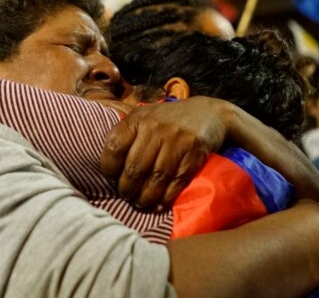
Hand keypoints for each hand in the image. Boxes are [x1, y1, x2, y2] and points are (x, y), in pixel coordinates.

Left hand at [100, 97, 223, 209]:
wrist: (210, 113)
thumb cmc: (170, 119)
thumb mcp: (145, 116)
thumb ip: (127, 134)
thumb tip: (108, 165)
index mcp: (137, 119)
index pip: (114, 147)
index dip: (109, 169)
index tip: (112, 179)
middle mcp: (155, 128)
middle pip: (135, 168)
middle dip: (128, 189)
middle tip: (127, 197)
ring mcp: (175, 140)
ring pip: (155, 178)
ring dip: (146, 197)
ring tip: (141, 203)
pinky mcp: (194, 153)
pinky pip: (176, 182)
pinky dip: (166, 197)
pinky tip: (160, 204)